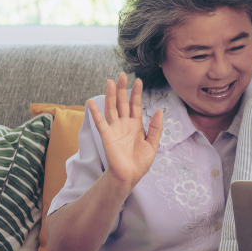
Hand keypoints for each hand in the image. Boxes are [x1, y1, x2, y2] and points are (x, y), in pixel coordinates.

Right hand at [87, 73, 162, 191]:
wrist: (130, 176)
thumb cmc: (141, 162)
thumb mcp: (153, 144)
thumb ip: (156, 127)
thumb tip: (160, 110)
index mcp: (136, 125)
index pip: (135, 105)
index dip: (136, 93)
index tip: (139, 80)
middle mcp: (124, 124)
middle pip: (122, 103)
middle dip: (122, 89)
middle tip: (122, 75)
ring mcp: (114, 129)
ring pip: (112, 108)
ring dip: (110, 95)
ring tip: (110, 81)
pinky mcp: (106, 136)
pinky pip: (100, 122)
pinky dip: (95, 112)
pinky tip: (91, 101)